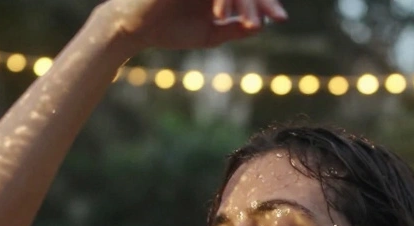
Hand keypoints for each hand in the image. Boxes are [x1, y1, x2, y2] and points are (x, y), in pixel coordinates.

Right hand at [102, 0, 287, 52]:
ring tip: (252, 23)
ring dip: (245, 1)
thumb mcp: (209, 34)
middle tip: (278, 17)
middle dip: (262, 0)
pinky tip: (223, 14)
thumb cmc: (168, 30)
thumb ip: (234, 28)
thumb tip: (262, 26)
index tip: (280, 18)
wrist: (134, 28)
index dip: (264, 2)